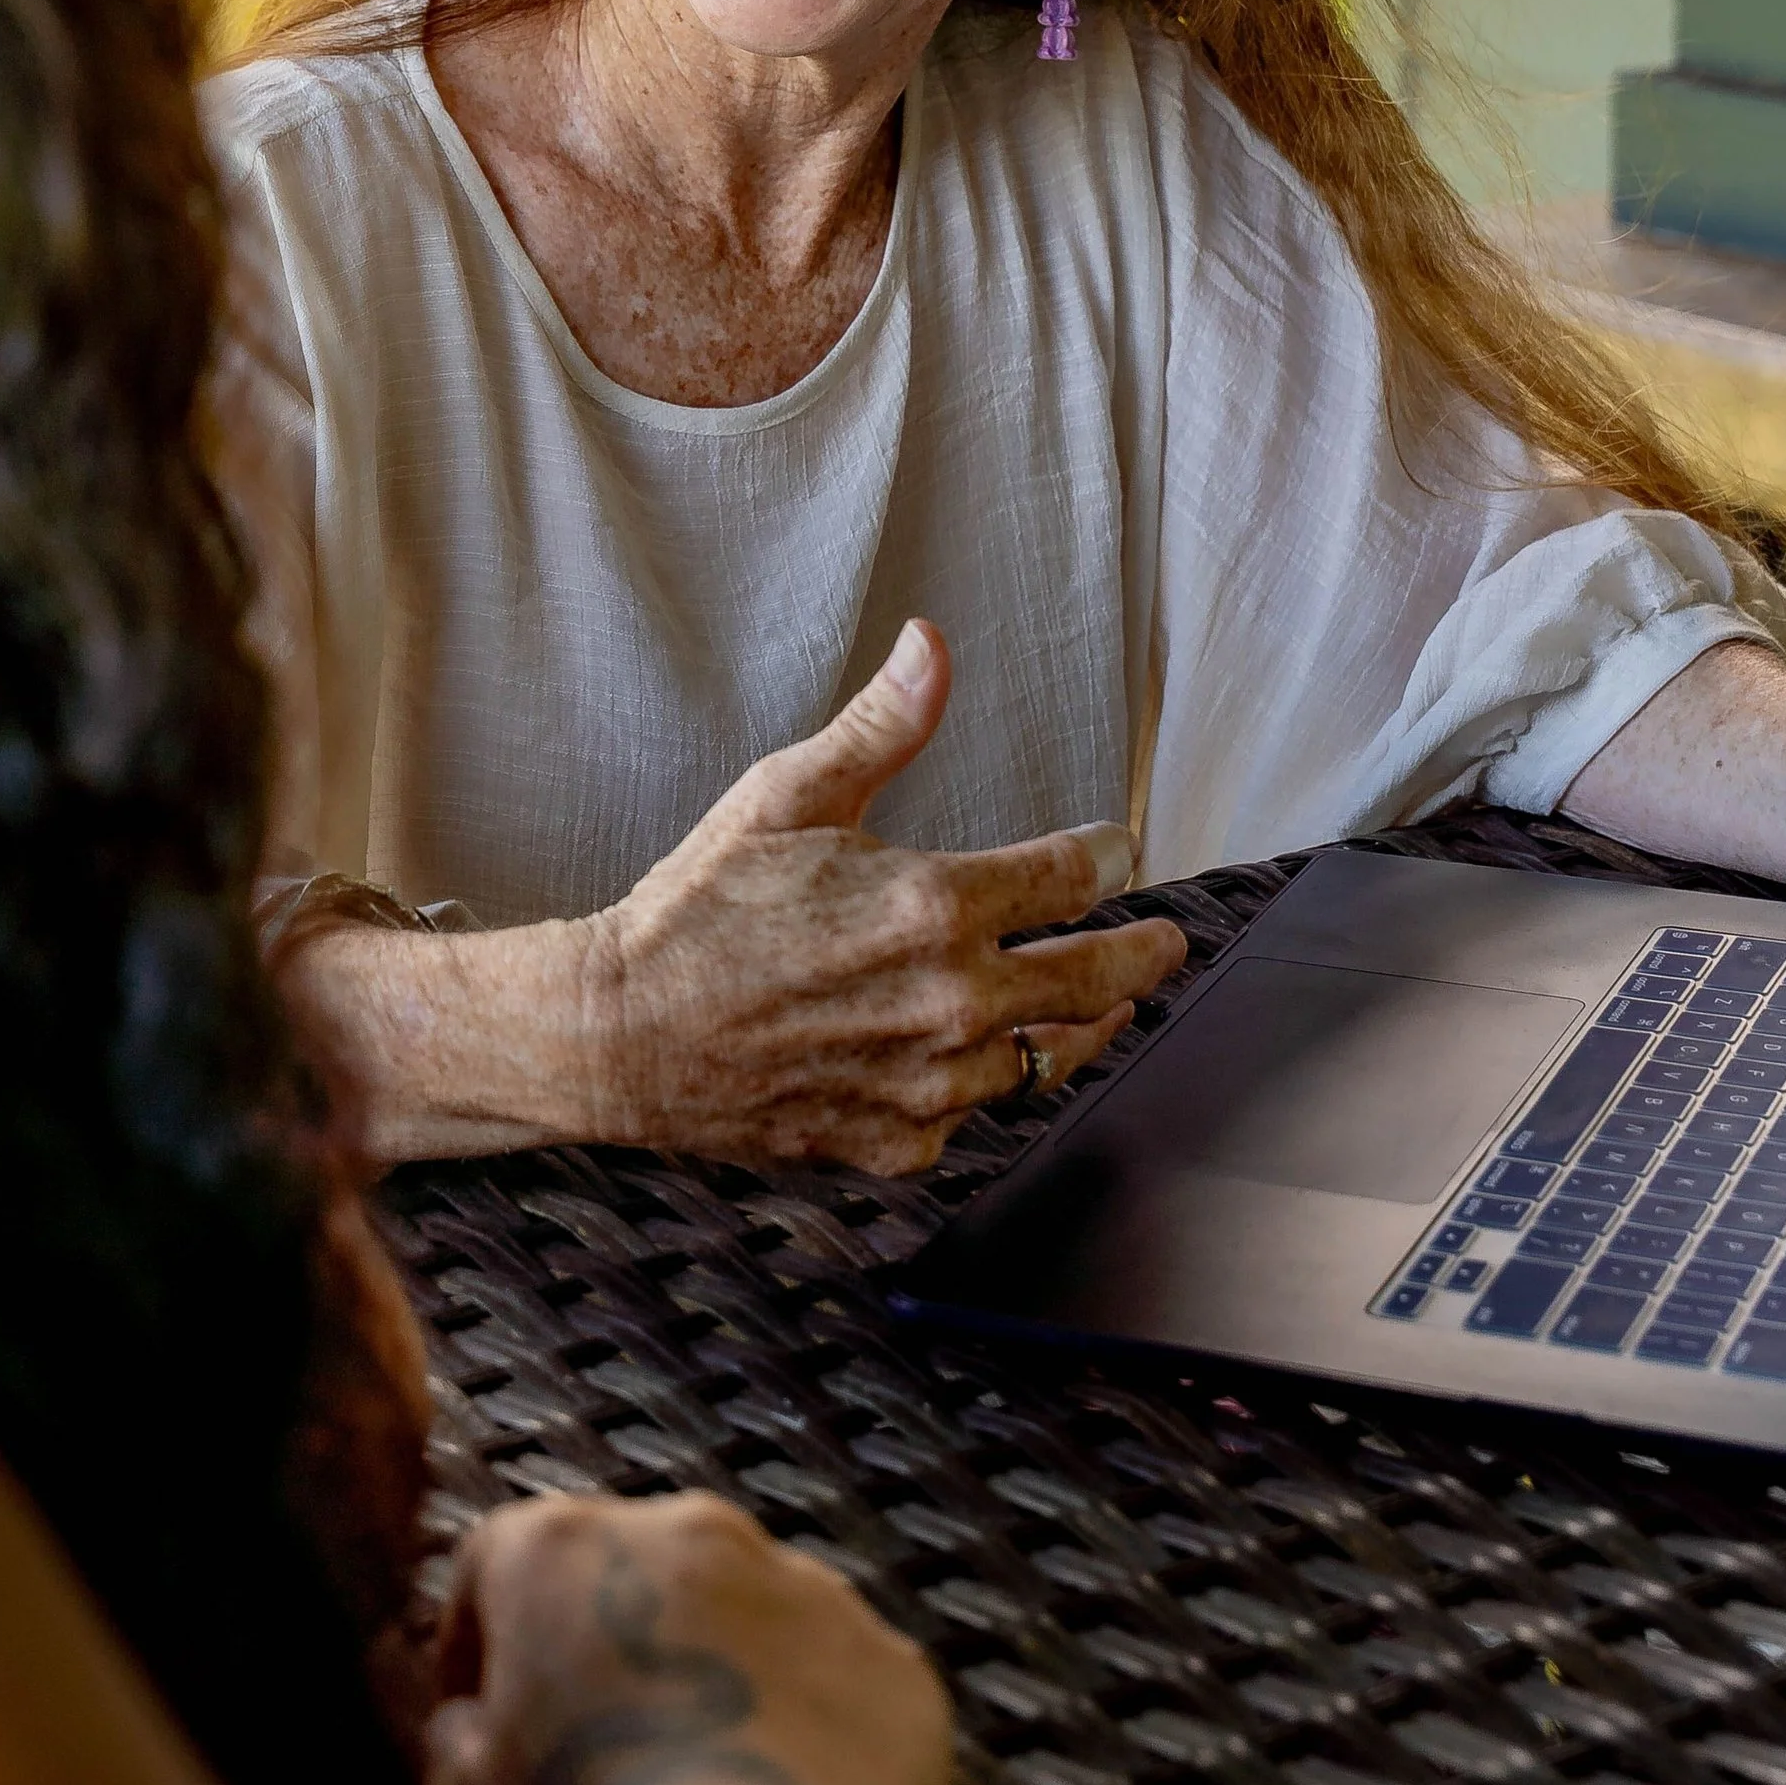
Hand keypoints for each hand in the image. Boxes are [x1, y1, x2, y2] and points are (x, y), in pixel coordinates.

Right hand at [423, 1492, 949, 1784]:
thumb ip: (453, 1738)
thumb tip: (471, 1726)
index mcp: (562, 1545)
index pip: (495, 1562)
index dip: (481, 1643)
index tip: (486, 1716)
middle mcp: (689, 1530)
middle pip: (630, 1570)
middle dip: (612, 1644)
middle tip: (607, 1748)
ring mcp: (804, 1584)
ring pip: (742, 1613)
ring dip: (715, 1671)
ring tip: (706, 1782)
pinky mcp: (890, 1655)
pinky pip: (837, 1677)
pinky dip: (811, 1722)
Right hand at [579, 617, 1185, 1170]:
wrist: (621, 1033)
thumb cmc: (699, 906)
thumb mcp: (787, 795)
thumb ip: (881, 726)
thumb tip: (933, 643)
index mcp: (934, 905)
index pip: (1074, 876)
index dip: (1109, 854)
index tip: (1119, 847)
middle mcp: (951, 1001)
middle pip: (1097, 980)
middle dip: (1143, 956)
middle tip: (1165, 945)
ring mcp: (930, 1082)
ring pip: (1048, 1059)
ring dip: (1081, 1027)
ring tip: (1102, 1007)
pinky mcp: (898, 1141)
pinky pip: (976, 1115)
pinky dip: (988, 1085)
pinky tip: (989, 1060)